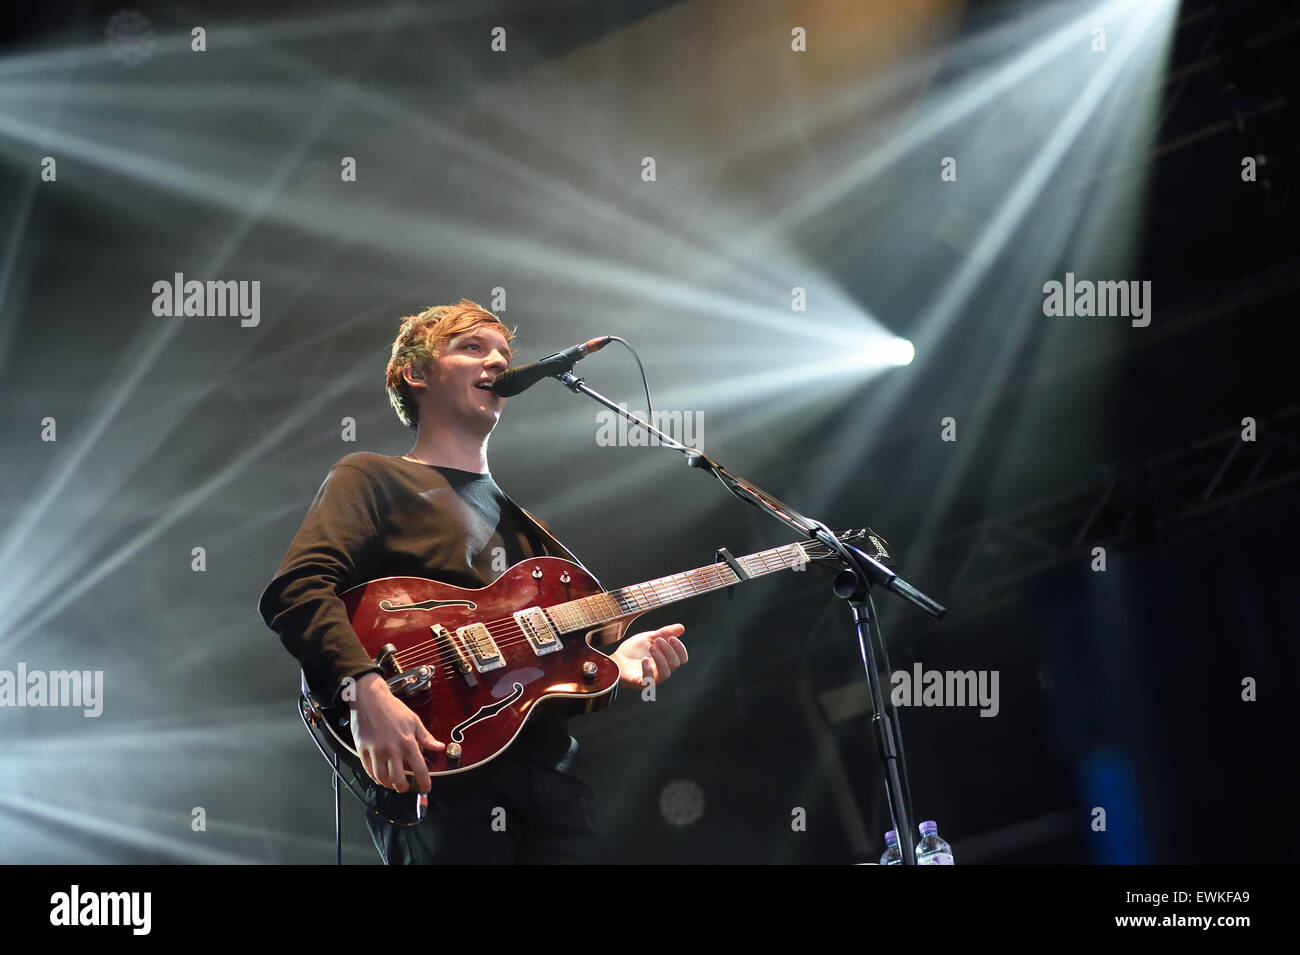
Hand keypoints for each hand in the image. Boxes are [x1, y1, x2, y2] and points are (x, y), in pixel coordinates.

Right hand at [349, 672, 444, 793]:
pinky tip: (380, 775)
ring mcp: (376, 751)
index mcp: (407, 741)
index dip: (424, 782)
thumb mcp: (413, 720)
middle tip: (406, 787)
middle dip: (404, 788)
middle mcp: (392, 749)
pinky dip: (376, 777)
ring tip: (392, 782)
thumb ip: (426, 737)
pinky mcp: (362, 750)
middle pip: (398, 780)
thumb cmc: (392, 708)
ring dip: (389, 784)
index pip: (419, 769)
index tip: (426, 788)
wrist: (369, 698)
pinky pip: (369, 771)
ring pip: (382, 778)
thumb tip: (439, 747)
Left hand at [611, 623, 687, 688]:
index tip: (672, 638)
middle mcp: (661, 670)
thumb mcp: (649, 637)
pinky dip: (648, 669)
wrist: (615, 659)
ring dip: (661, 659)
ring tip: (651, 647)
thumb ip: (665, 633)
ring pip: (665, 673)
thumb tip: (682, 627)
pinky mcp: (639, 682)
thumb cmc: (632, 651)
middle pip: (675, 664)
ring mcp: (651, 678)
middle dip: (669, 650)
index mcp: (665, 660)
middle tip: (657, 640)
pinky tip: (644, 659)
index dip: (680, 649)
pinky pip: (649, 681)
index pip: (682, 659)